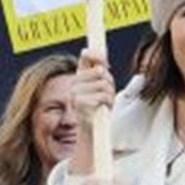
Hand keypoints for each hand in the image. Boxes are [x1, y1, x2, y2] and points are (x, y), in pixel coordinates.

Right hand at [70, 51, 117, 166]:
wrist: (93, 130)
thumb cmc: (99, 108)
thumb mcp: (103, 89)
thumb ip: (102, 75)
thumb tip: (102, 64)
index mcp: (79, 77)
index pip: (85, 57)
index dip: (96, 54)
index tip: (106, 62)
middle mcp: (74, 84)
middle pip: (100, 72)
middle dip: (109, 83)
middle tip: (108, 94)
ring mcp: (75, 93)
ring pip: (103, 84)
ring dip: (110, 95)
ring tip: (106, 103)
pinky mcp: (79, 103)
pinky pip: (102, 95)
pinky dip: (108, 102)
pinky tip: (104, 108)